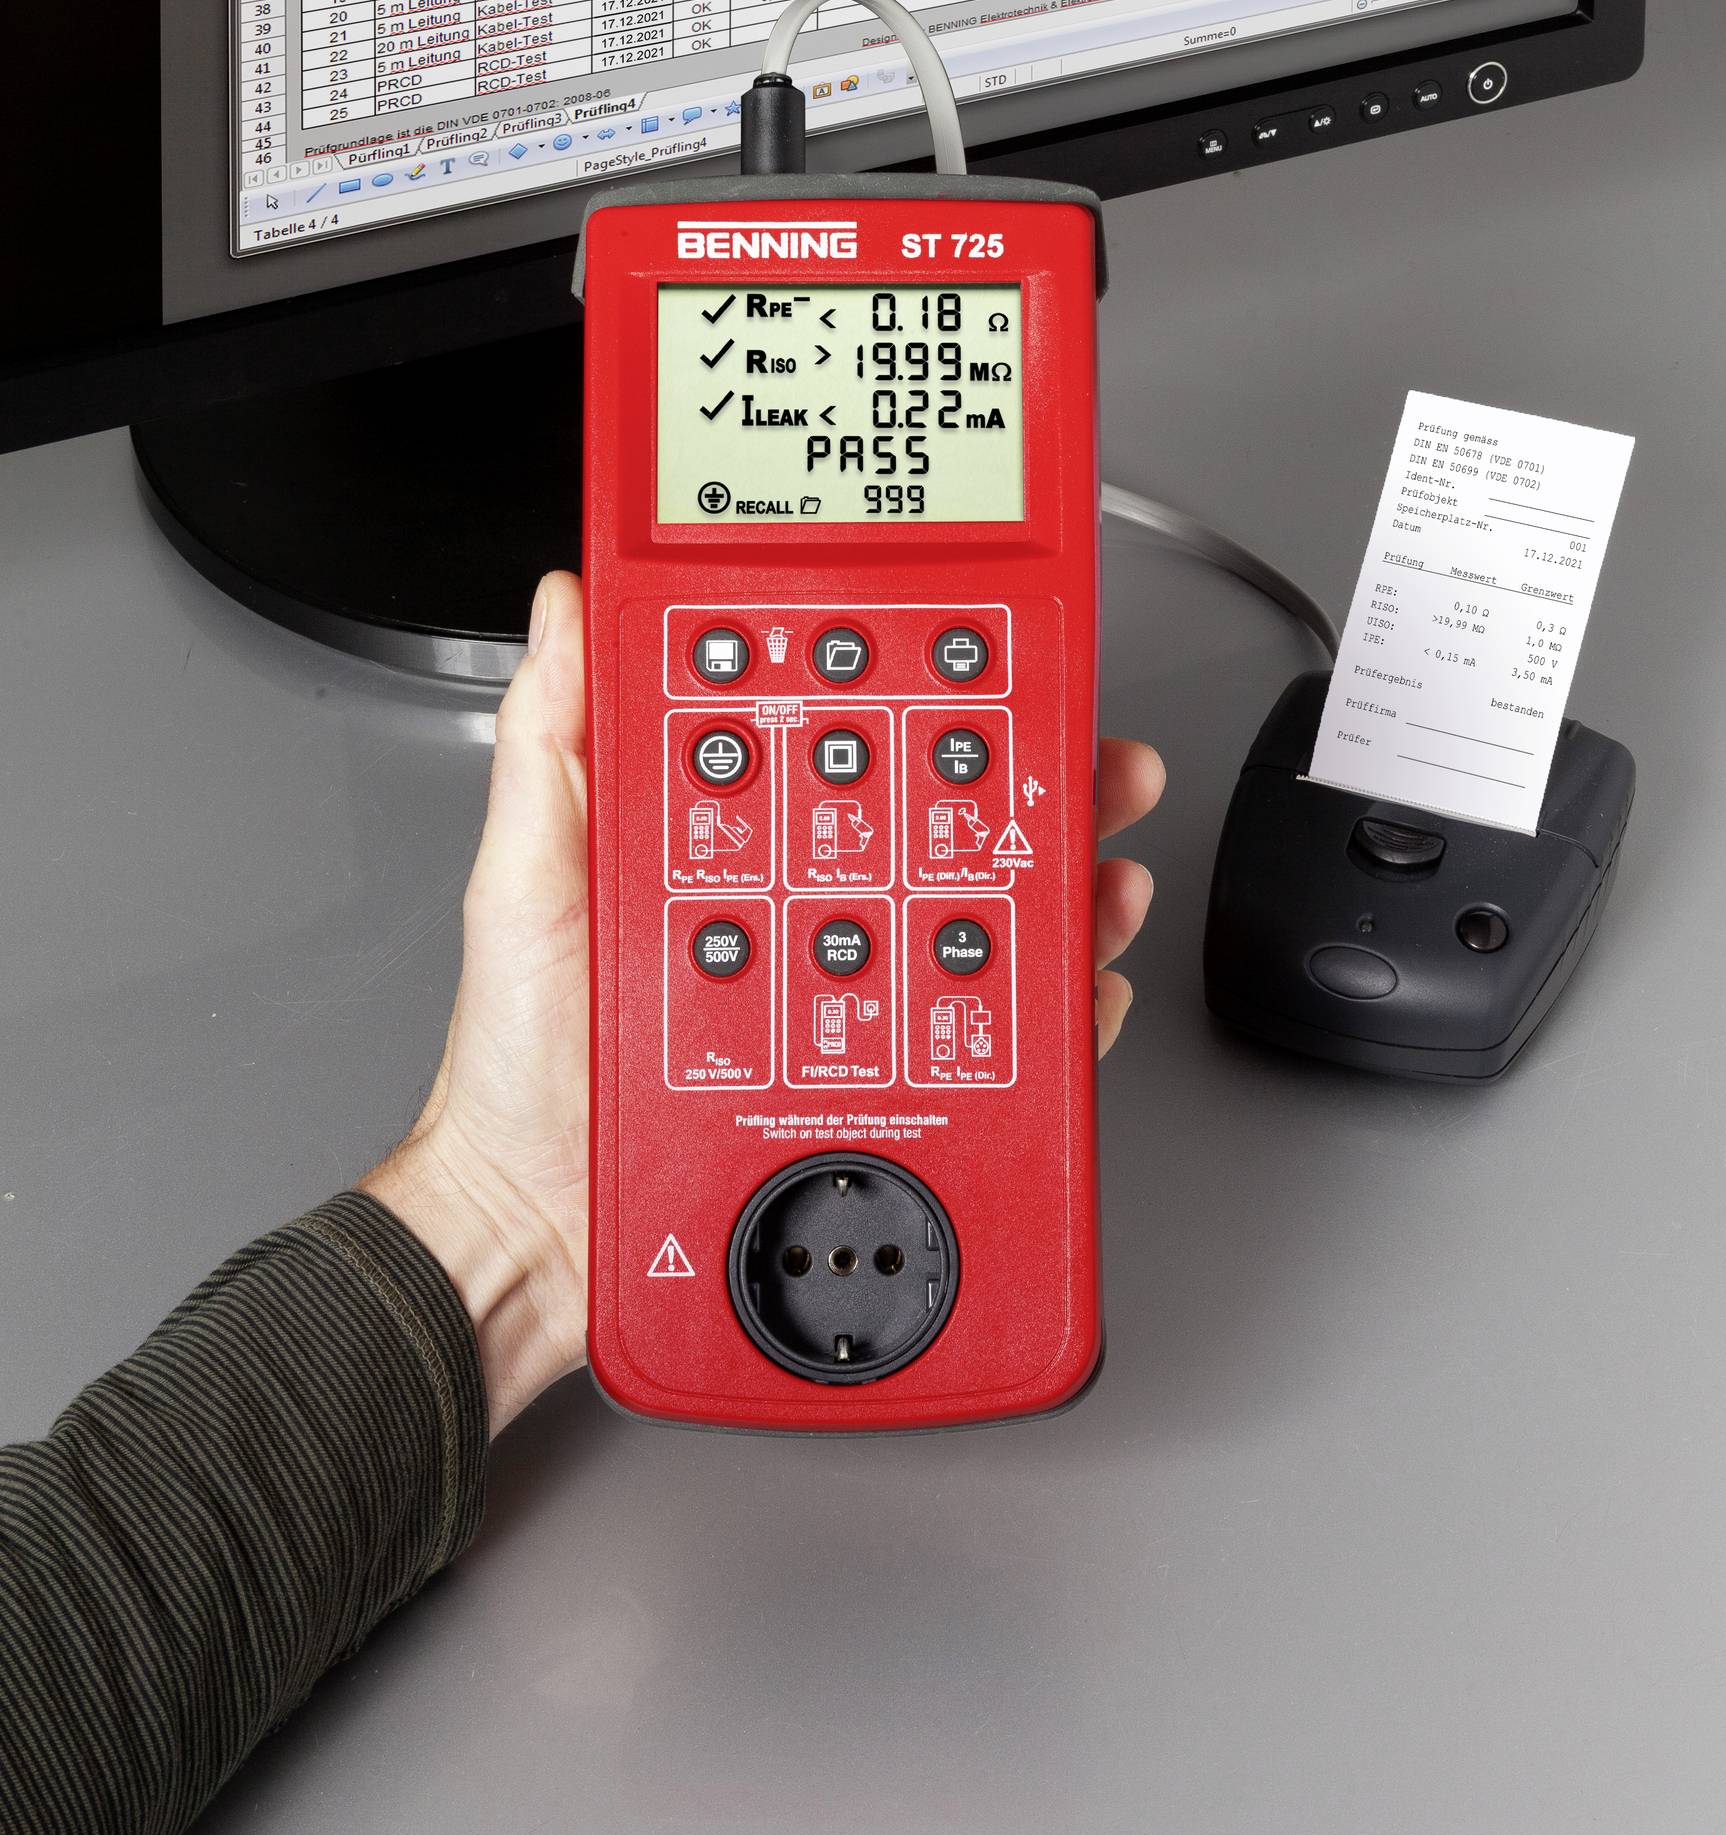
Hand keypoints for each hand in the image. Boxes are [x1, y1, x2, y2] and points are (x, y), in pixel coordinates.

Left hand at [364, 572, 1162, 1431]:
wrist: (526, 1228)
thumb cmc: (518, 1062)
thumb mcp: (521, 878)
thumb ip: (547, 741)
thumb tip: (566, 606)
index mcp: (729, 844)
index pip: (842, 747)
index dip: (921, 694)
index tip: (979, 656)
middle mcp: (802, 913)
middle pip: (943, 829)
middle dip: (1036, 788)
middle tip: (1090, 762)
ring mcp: (846, 1001)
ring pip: (985, 928)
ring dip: (1064, 890)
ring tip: (1099, 872)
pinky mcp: (876, 1090)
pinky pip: (987, 1050)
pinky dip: (1050, 1018)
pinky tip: (1073, 990)